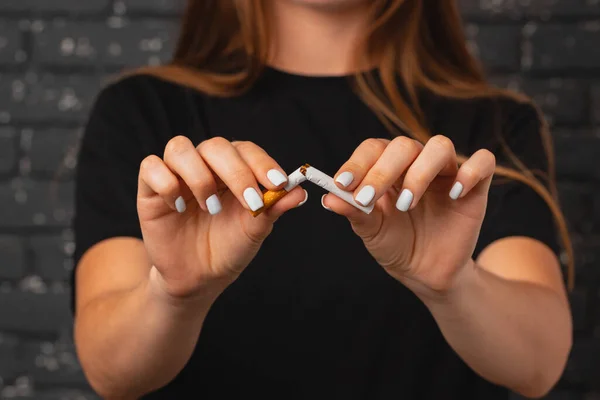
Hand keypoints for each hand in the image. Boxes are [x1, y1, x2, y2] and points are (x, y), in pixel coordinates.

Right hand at [137, 136, 306, 299]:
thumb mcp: (255, 230)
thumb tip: (300, 191)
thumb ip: (273, 208)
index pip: (245, 150)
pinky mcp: (150, 189)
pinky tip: (177, 207)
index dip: (261, 162)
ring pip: (180, 148)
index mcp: (232, 169)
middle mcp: (204, 165)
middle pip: (215, 145)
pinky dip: (166, 182)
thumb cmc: (228, 248)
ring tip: (210, 208)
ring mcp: (176, 174)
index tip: (277, 183)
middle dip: (236, 172)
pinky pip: (150, 166)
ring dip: (199, 176)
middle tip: (249, 202)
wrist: (199, 278)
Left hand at [323, 136, 494, 297]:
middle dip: (382, 171)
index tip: (342, 184)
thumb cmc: (395, 244)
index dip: (357, 163)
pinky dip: (470, 172)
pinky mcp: (475, 188)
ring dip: (420, 172)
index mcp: (387, 167)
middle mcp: (416, 163)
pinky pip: (483, 163)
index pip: (373, 149)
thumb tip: (329, 198)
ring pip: (440, 146)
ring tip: (407, 204)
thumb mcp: (371, 231)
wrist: (425, 272)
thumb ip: (354, 212)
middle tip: (368, 199)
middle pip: (404, 145)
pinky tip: (454, 194)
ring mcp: (446, 173)